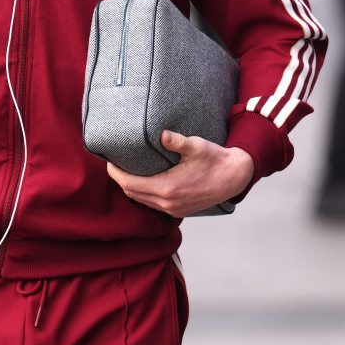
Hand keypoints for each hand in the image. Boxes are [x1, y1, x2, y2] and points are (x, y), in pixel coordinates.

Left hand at [107, 130, 254, 216]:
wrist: (235, 177)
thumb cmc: (215, 159)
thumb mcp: (196, 146)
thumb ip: (177, 142)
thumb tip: (162, 134)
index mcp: (168, 188)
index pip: (131, 184)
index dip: (116, 174)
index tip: (109, 162)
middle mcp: (168, 203)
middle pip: (133, 194)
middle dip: (120, 180)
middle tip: (113, 165)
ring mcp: (174, 209)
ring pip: (142, 201)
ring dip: (131, 188)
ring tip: (125, 171)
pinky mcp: (180, 210)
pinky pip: (153, 205)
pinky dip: (143, 194)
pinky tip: (143, 181)